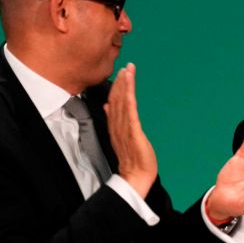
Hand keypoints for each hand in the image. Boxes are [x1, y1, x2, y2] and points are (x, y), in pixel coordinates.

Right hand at [104, 63, 156, 197]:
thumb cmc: (132, 159)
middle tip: (126, 66)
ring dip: (125, 85)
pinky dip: (129, 98)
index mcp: (115, 126)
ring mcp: (124, 128)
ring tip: (128, 71)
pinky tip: (129, 88)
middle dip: (121, 82)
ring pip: (122, 102)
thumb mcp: (122, 137)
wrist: (135, 176)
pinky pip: (130, 112)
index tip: (121, 74)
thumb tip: (108, 106)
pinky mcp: (133, 132)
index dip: (117, 87)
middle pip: (117, 99)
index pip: (114, 103)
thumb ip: (115, 121)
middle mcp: (117, 125)